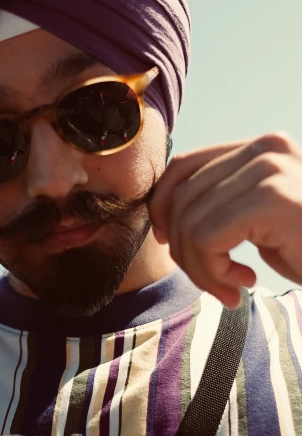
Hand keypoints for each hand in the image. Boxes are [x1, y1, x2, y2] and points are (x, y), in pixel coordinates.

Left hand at [148, 132, 301, 306]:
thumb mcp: (257, 220)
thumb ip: (221, 203)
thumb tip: (162, 211)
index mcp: (260, 147)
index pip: (183, 167)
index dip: (162, 207)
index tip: (171, 243)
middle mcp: (265, 149)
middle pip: (182, 196)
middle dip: (183, 249)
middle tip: (212, 281)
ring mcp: (271, 169)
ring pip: (189, 222)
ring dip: (200, 269)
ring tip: (230, 288)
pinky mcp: (274, 198)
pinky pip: (206, 238)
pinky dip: (212, 272)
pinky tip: (243, 285)